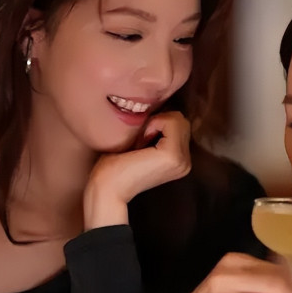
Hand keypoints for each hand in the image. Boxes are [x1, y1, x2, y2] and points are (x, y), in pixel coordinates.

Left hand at [83, 111, 190, 228]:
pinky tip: (141, 144)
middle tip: (140, 141)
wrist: (106, 188)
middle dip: (159, 122)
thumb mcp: (141, 144)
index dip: (158, 124)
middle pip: (181, 119)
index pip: (180, 124)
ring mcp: (182, 160)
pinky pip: (171, 121)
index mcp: (180, 161)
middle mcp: (185, 162)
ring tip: (140, 144)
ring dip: (155, 123)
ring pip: (178, 118)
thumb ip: (156, 130)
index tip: (140, 141)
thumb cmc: (115, 166)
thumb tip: (162, 104)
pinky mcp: (173, 156)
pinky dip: (154, 124)